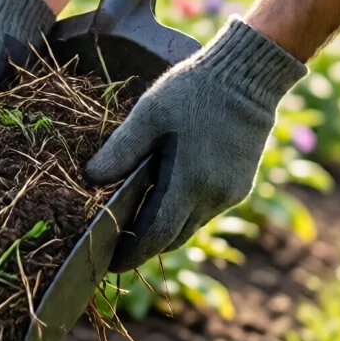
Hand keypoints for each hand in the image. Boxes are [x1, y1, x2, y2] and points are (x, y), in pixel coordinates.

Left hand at [85, 18, 305, 269]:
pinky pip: (207, 210)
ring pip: (191, 226)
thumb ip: (121, 150)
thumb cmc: (193, 90)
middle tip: (117, 248)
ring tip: (136, 224)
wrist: (249, 76)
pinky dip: (184, 212)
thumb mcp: (149, 114)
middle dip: (146, 247)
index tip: (110, 264)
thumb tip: (90, 179)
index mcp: (190, 182)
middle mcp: (214, 197)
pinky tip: (166, 197)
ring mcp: (231, 193)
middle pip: (173, 238)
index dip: (132, 253)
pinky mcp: (241, 185)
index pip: (156, 236)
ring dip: (165, 230)